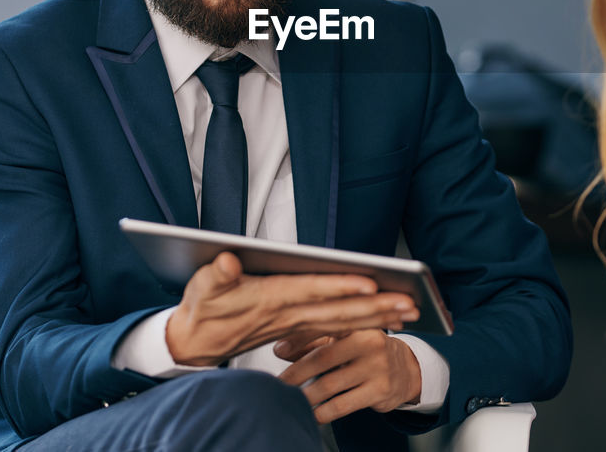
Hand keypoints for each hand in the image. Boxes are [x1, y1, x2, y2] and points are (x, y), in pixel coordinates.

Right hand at [164, 252, 417, 365]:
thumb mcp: (201, 288)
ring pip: (344, 320)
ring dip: (378, 317)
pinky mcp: (299, 328)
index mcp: (269, 299)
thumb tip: (228, 260)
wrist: (195, 345)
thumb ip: (216, 275)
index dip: (340, 288)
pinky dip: (363, 324)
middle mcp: (289, 314)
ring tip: (410, 311)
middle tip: (410, 302)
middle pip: (339, 310)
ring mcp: (297, 323)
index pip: (312, 291)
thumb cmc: (202, 310)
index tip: (370, 283)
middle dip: (376, 307)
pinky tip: (386, 320)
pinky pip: (337, 327)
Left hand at [275, 329, 423, 422]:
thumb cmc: (367, 352)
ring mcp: (376, 367)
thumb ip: (313, 342)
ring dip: (305, 396)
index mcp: (358, 323)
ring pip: (330, 384)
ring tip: (289, 401)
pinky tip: (312, 414)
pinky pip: (343, 404)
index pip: (324, 328)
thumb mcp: (346, 340)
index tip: (277, 349)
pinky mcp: (379, 391)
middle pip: (324, 358)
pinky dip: (322, 412)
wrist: (408, 369)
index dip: (299, 339)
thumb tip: (279, 348)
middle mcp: (369, 342)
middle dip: (296, 373)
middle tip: (277, 384)